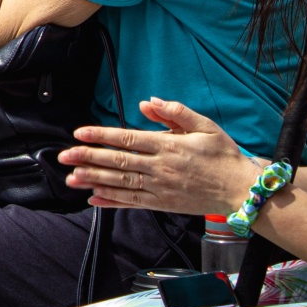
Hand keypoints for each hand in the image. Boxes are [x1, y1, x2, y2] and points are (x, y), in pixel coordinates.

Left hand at [59, 98, 263, 214]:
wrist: (242, 191)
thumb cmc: (224, 155)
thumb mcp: (205, 126)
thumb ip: (176, 112)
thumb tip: (148, 102)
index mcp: (169, 146)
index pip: (128, 139)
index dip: (102, 136)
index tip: (80, 133)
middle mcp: (161, 168)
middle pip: (119, 162)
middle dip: (88, 158)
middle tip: (63, 156)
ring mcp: (161, 188)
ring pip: (121, 184)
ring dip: (94, 180)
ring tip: (70, 177)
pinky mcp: (164, 204)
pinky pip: (133, 203)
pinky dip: (112, 201)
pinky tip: (94, 199)